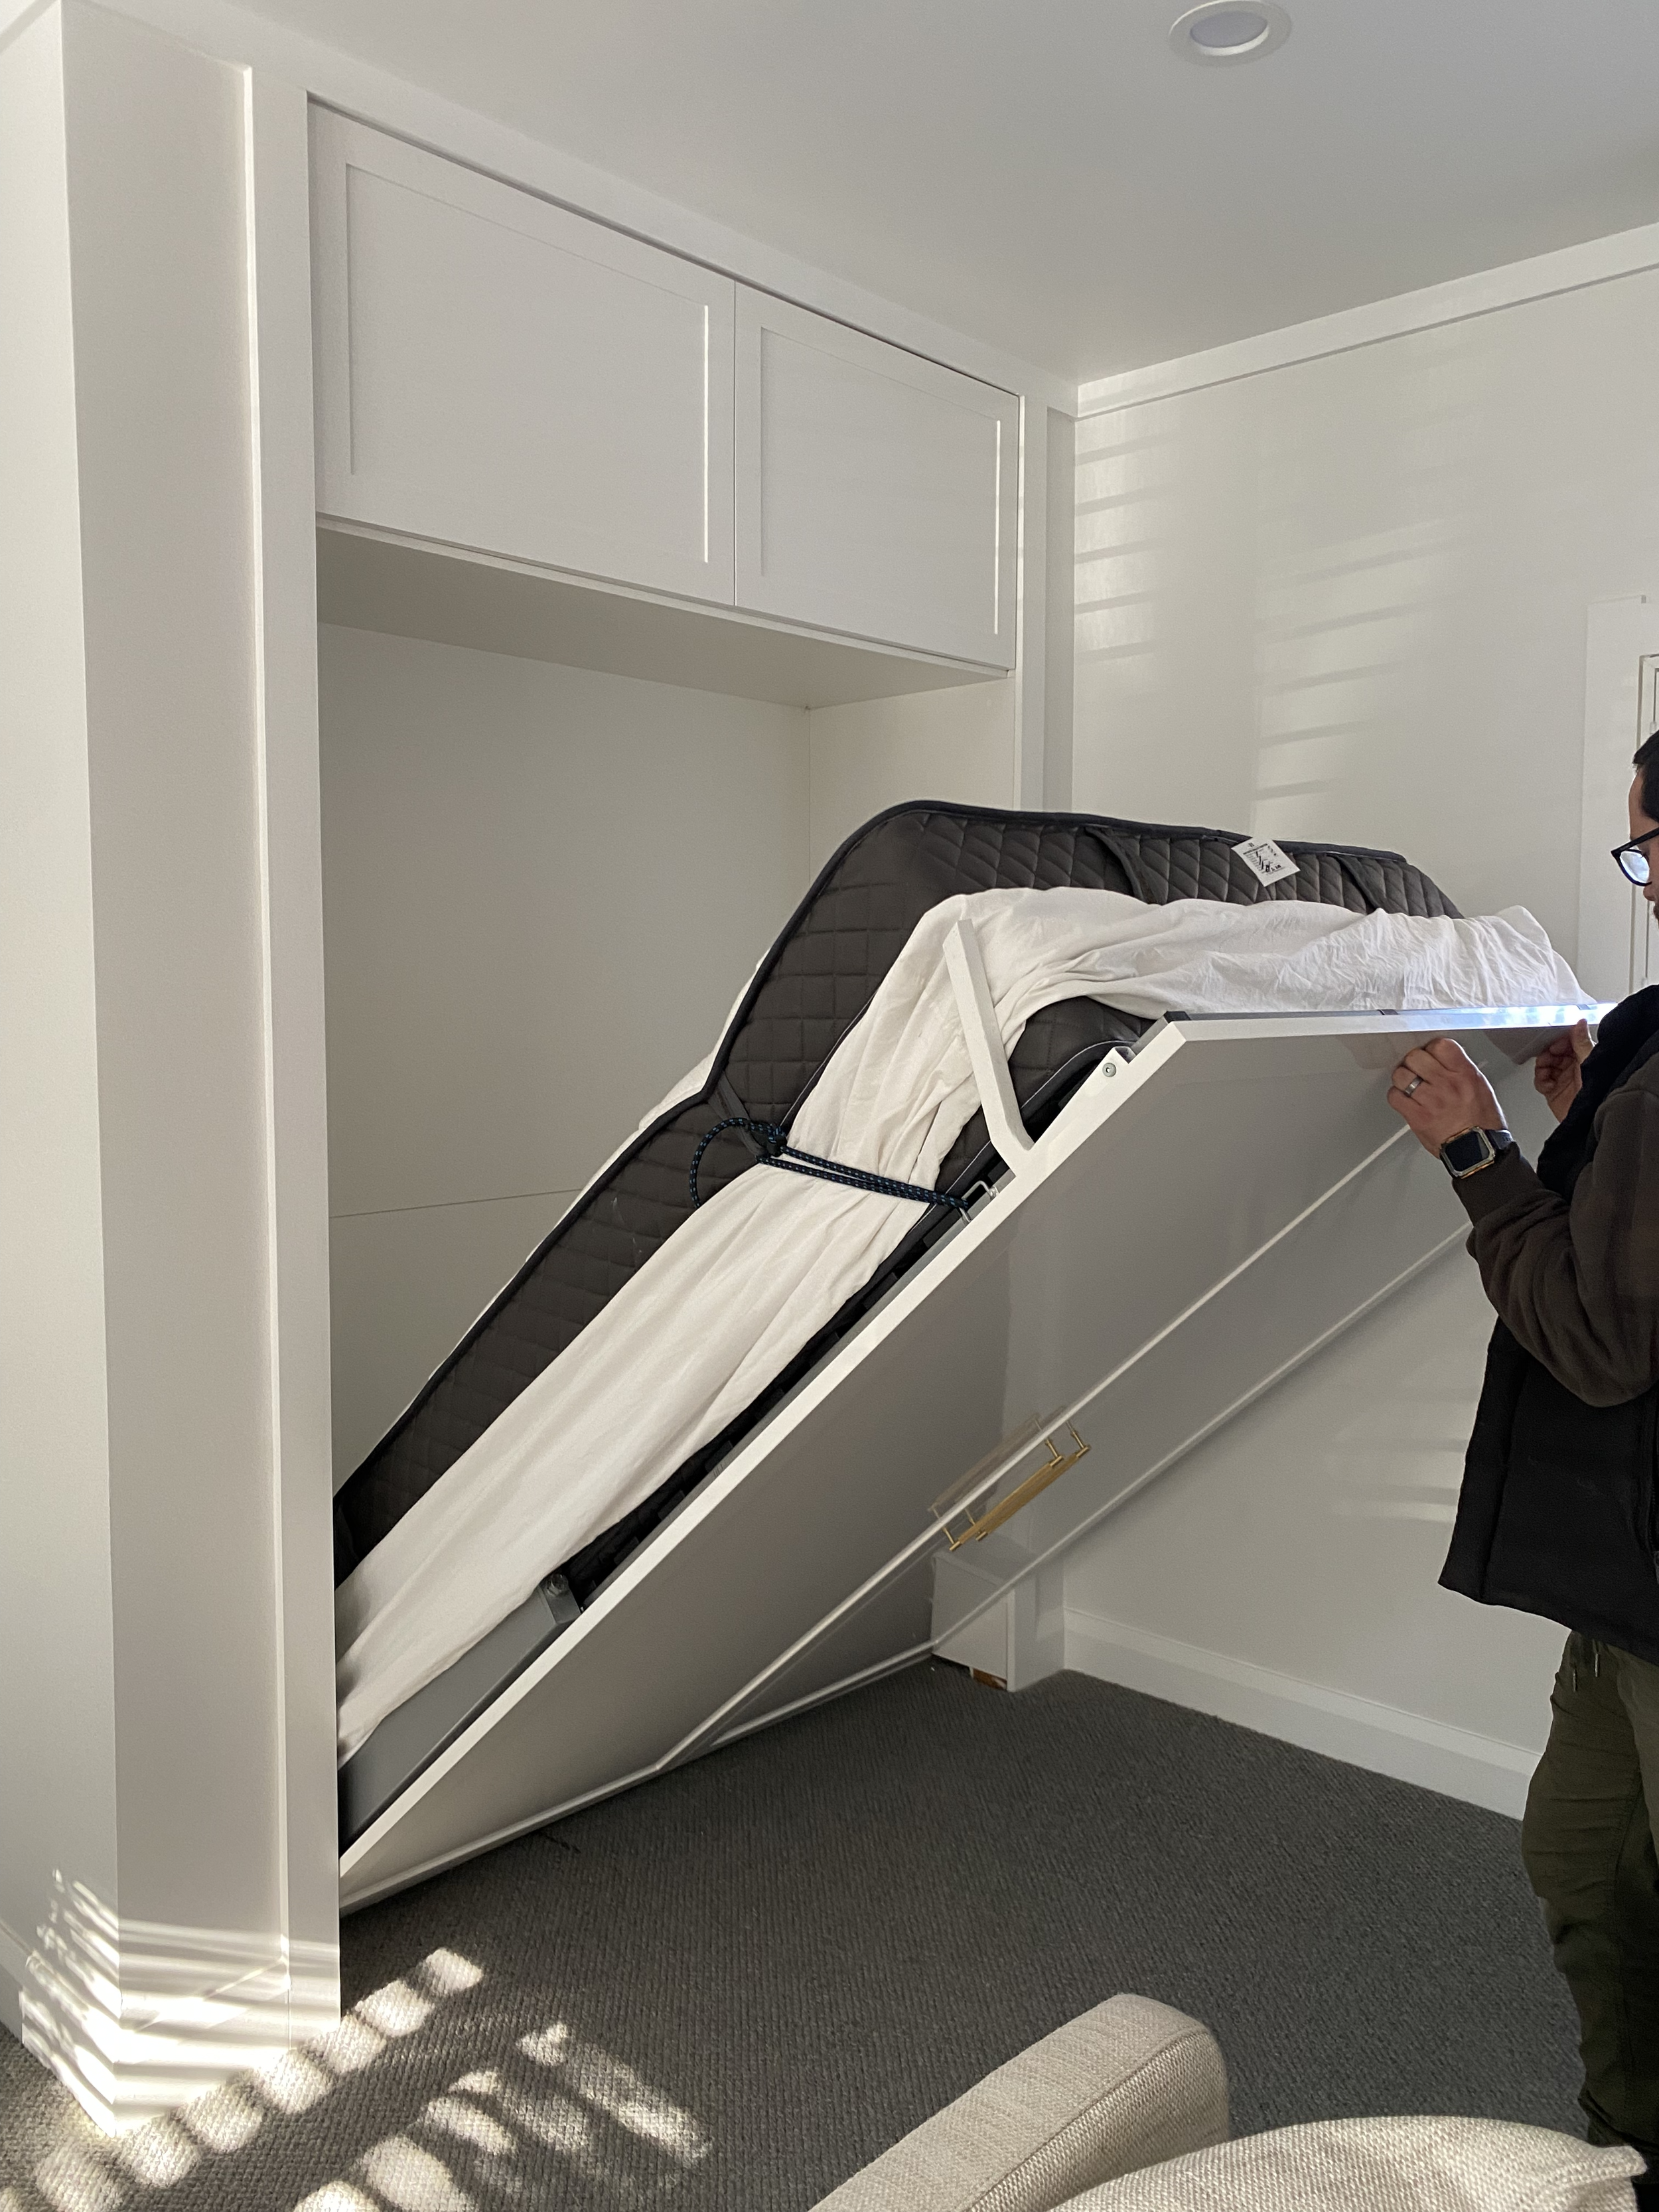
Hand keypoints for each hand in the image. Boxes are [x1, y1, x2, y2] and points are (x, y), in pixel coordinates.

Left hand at [1387, 1038, 1503, 1155]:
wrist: (1480, 1152)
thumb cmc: (1483, 1123)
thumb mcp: (1481, 1087)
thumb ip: (1460, 1069)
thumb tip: (1443, 1059)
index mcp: (1465, 1074)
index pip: (1441, 1045)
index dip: (1432, 1048)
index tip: (1430, 1054)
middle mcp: (1447, 1084)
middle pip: (1416, 1056)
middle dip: (1414, 1062)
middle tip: (1417, 1069)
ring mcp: (1430, 1100)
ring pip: (1401, 1074)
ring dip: (1402, 1078)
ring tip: (1409, 1084)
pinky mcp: (1417, 1117)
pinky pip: (1394, 1096)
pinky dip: (1396, 1096)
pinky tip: (1405, 1100)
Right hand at [1533, 1019, 1591, 1123]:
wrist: (1589, 1120)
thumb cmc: (1598, 1092)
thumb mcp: (1589, 1062)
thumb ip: (1582, 1042)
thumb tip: (1579, 1023)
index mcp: (1585, 1057)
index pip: (1568, 1042)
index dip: (1559, 1041)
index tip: (1556, 1043)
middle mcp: (1574, 1067)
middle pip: (1554, 1053)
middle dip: (1548, 1054)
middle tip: (1550, 1057)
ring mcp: (1563, 1079)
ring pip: (1544, 1065)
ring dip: (1542, 1067)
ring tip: (1546, 1071)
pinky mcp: (1553, 1092)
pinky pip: (1540, 1082)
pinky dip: (1540, 1082)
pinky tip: (1547, 1084)